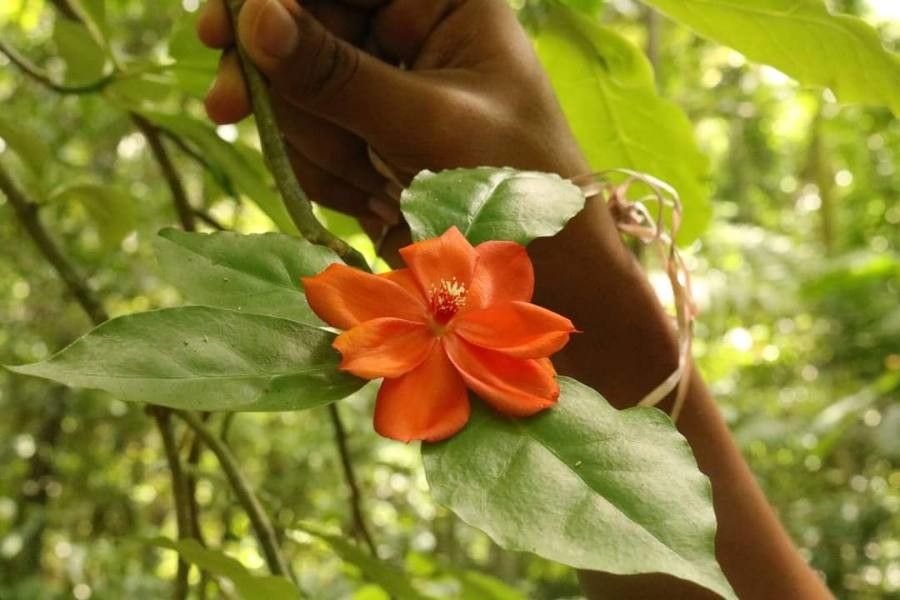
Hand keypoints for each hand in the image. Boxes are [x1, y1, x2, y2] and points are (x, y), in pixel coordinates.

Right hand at [197, 0, 587, 224]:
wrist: (542, 273)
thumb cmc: (513, 186)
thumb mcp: (430, 126)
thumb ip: (339, 76)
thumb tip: (254, 18)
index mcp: (440, 1)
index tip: (219, 31)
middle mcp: (405, 34)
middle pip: (296, 29)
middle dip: (281, 83)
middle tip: (227, 107)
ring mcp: (381, 90)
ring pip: (292, 92)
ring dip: (318, 145)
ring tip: (378, 184)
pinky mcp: (365, 138)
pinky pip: (306, 140)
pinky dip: (329, 176)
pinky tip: (376, 200)